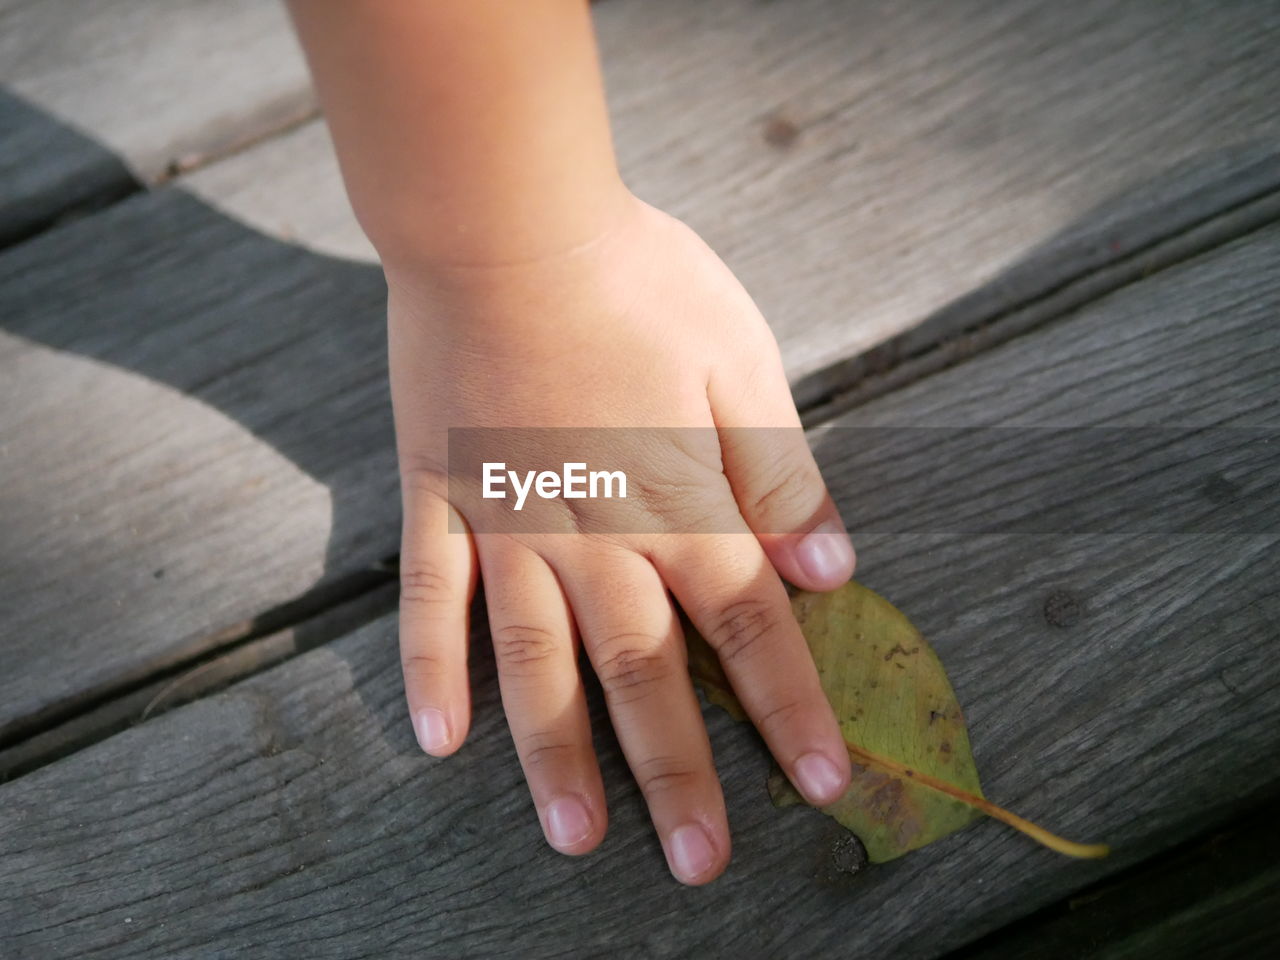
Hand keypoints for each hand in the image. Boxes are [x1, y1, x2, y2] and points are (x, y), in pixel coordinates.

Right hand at [388, 192, 855, 884]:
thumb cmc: (636, 279)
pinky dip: (430, 667)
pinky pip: (429, 595)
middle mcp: (593, 537)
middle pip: (645, 672)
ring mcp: (506, 524)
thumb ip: (781, 476)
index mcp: (678, 504)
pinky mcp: (439, 496)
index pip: (753, 628)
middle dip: (680, 771)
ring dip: (558, 754)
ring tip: (576, 838)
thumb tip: (833, 573)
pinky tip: (436, 737)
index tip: (824, 784)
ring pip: (535, 662)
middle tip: (698, 864)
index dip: (793, 709)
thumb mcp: (741, 362)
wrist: (507, 224)